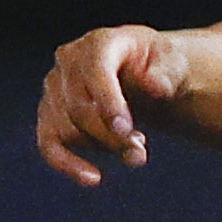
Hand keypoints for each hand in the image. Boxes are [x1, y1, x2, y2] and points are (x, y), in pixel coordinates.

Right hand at [36, 24, 188, 185]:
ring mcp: (55, 87)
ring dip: (104, 149)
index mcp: (100, 43)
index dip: (108, 102)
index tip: (127, 131)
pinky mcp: (49, 114)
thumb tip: (155, 87)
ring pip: (69, 129)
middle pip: (81, 108)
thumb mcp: (173, 64)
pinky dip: (67, 164)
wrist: (143, 74)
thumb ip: (166, 74)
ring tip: (137, 152)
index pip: (95, 71)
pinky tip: (93, 179)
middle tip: (141, 154)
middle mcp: (69, 60)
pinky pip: (48, 143)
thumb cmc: (158, 67)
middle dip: (113, 137)